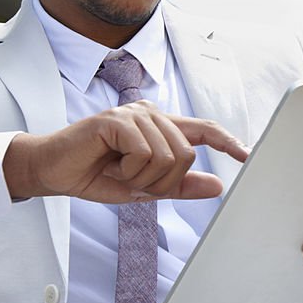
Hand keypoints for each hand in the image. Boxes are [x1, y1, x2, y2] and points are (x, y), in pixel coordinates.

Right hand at [3, 100, 248, 201]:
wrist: (54, 172)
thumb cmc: (96, 175)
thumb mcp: (145, 188)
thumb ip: (180, 185)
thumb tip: (218, 185)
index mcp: (161, 127)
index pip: (204, 130)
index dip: (228, 142)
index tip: (248, 156)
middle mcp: (152, 114)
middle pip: (187, 155)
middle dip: (164, 182)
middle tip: (135, 183)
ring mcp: (135, 114)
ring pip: (168, 157)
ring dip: (143, 178)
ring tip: (119, 172)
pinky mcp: (117, 120)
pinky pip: (146, 154)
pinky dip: (130, 172)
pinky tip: (111, 166)